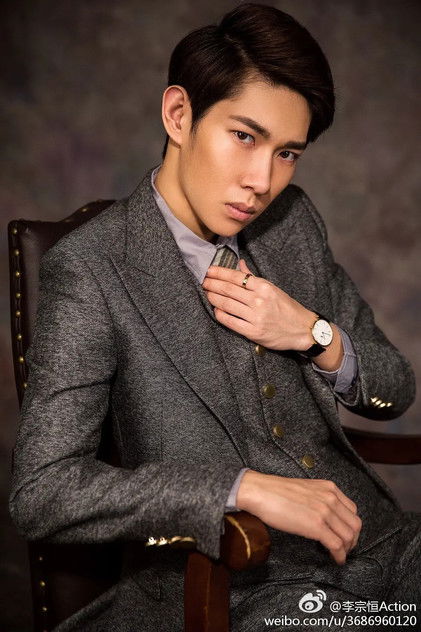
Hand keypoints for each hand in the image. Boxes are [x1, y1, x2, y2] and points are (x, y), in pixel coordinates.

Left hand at [202, 259, 315, 351]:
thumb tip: (240, 264)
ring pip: (227, 304)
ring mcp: (255, 316)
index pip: (236, 277)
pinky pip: (231, 321)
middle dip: (212, 284)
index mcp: (264, 287)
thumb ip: (254, 277)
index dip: (219, 273)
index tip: (209, 270)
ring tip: (206, 293)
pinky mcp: (253, 332)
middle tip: (203, 281)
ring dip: (213, 298)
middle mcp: (259, 300)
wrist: (302, 330)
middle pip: (228, 289)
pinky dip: (220, 315)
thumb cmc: (287, 308)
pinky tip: (215, 310)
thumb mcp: (273, 288)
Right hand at [236, 470, 361, 564]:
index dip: (351, 526)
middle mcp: (331, 498)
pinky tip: (335, 559)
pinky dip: (339, 556)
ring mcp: (324, 512)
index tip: (345, 534)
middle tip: (345, 548)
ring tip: (339, 555)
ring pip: (349, 536)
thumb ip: (319, 498)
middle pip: (355, 524)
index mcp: (329, 488)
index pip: (352, 510)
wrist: (261, 492)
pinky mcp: (316, 526)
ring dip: (347, 549)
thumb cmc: (276, 491)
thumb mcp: (306, 489)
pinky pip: (337, 545)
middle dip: (352, 540)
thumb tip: (324, 515)